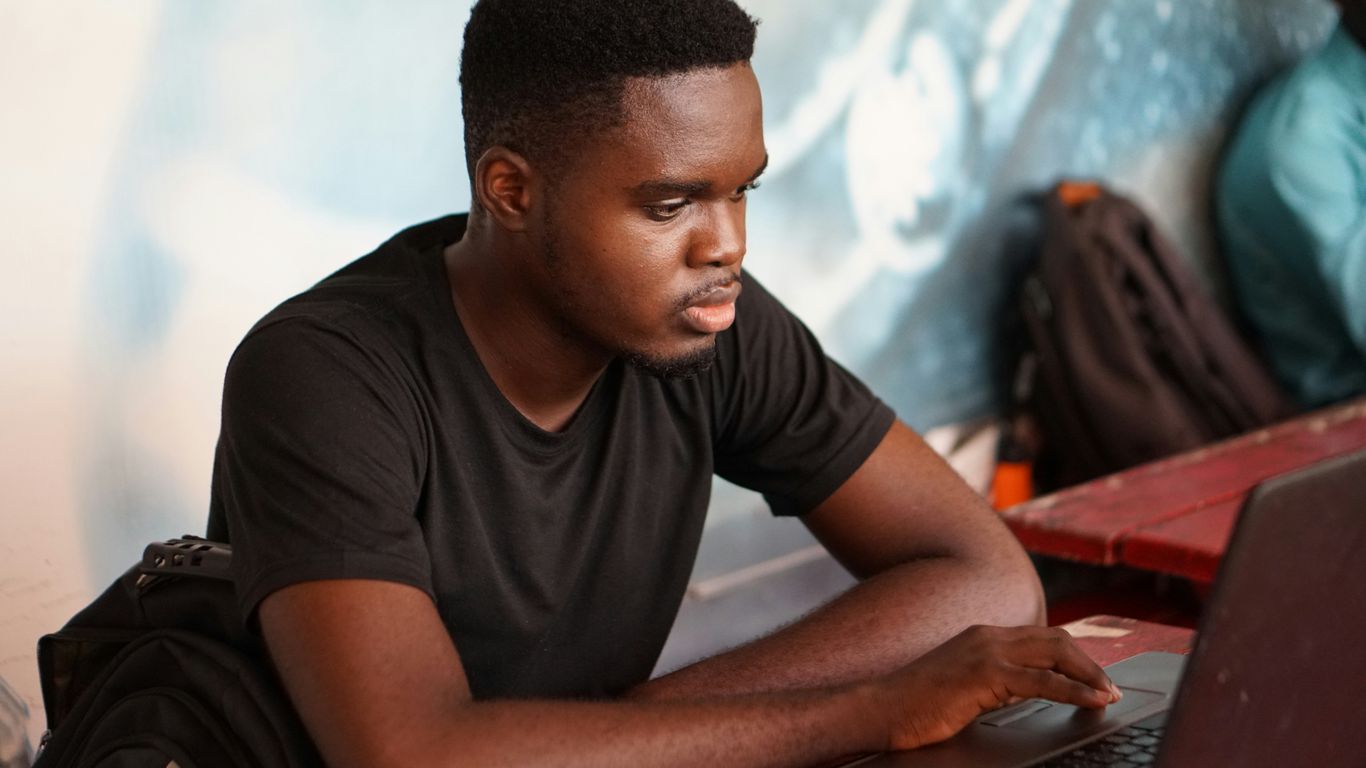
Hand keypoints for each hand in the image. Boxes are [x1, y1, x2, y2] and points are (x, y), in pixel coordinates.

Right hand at [875, 625, 1120, 750]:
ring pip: (1055, 654)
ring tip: (1110, 695)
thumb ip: (992, 683)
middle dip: (1088, 663)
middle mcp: (987, 635)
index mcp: (982, 636)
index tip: (1093, 679)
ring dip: (1089, 675)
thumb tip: (1024, 693)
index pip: (1040, 638)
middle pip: (1055, 640)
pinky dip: (1074, 691)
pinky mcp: (985, 674)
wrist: (881, 708)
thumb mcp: (962, 687)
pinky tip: (1092, 702)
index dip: (1072, 657)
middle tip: (1110, 688)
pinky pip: (1043, 681)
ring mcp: (986, 651)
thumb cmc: (915, 706)